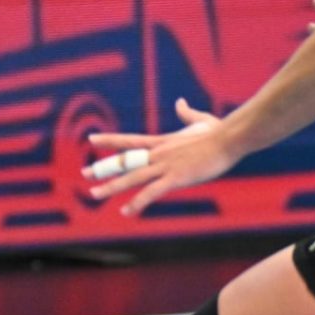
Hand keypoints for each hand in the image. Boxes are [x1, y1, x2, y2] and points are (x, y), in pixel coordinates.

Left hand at [82, 98, 240, 216]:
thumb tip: (180, 102)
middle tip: (84, 174)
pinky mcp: (176, 178)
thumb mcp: (200, 119)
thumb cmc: (219, 130)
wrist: (230, 138)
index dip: (109, 140)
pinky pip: (151, 193)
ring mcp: (165, 165)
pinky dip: (137, 203)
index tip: (90, 139)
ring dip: (111, 187)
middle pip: (124, 160)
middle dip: (103, 168)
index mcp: (161, 142)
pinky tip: (125, 212)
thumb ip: (186, 113)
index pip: (128, 140)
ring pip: (132, 177)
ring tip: (93, 195)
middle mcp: (158, 153)